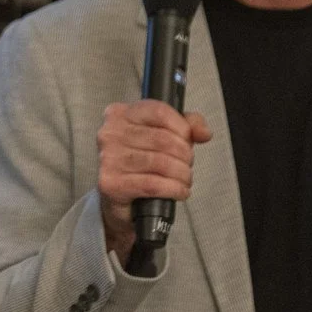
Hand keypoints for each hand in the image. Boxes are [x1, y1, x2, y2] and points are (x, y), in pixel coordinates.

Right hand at [97, 100, 212, 262]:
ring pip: (161, 163)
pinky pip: (153, 184)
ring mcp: (108, 158)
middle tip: (186, 165)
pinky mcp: (111, 183)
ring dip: (181, 174)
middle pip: (163, 139)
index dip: (181, 127)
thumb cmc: (139, 165)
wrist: (118, 199)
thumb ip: (187, 125)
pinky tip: (178, 191)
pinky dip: (173, 189)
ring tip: (184, 179)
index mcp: (120, 115)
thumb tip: (203, 132)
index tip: (188, 140)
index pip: (159, 112)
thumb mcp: (164, 136)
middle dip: (184, 155)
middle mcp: (110, 134)